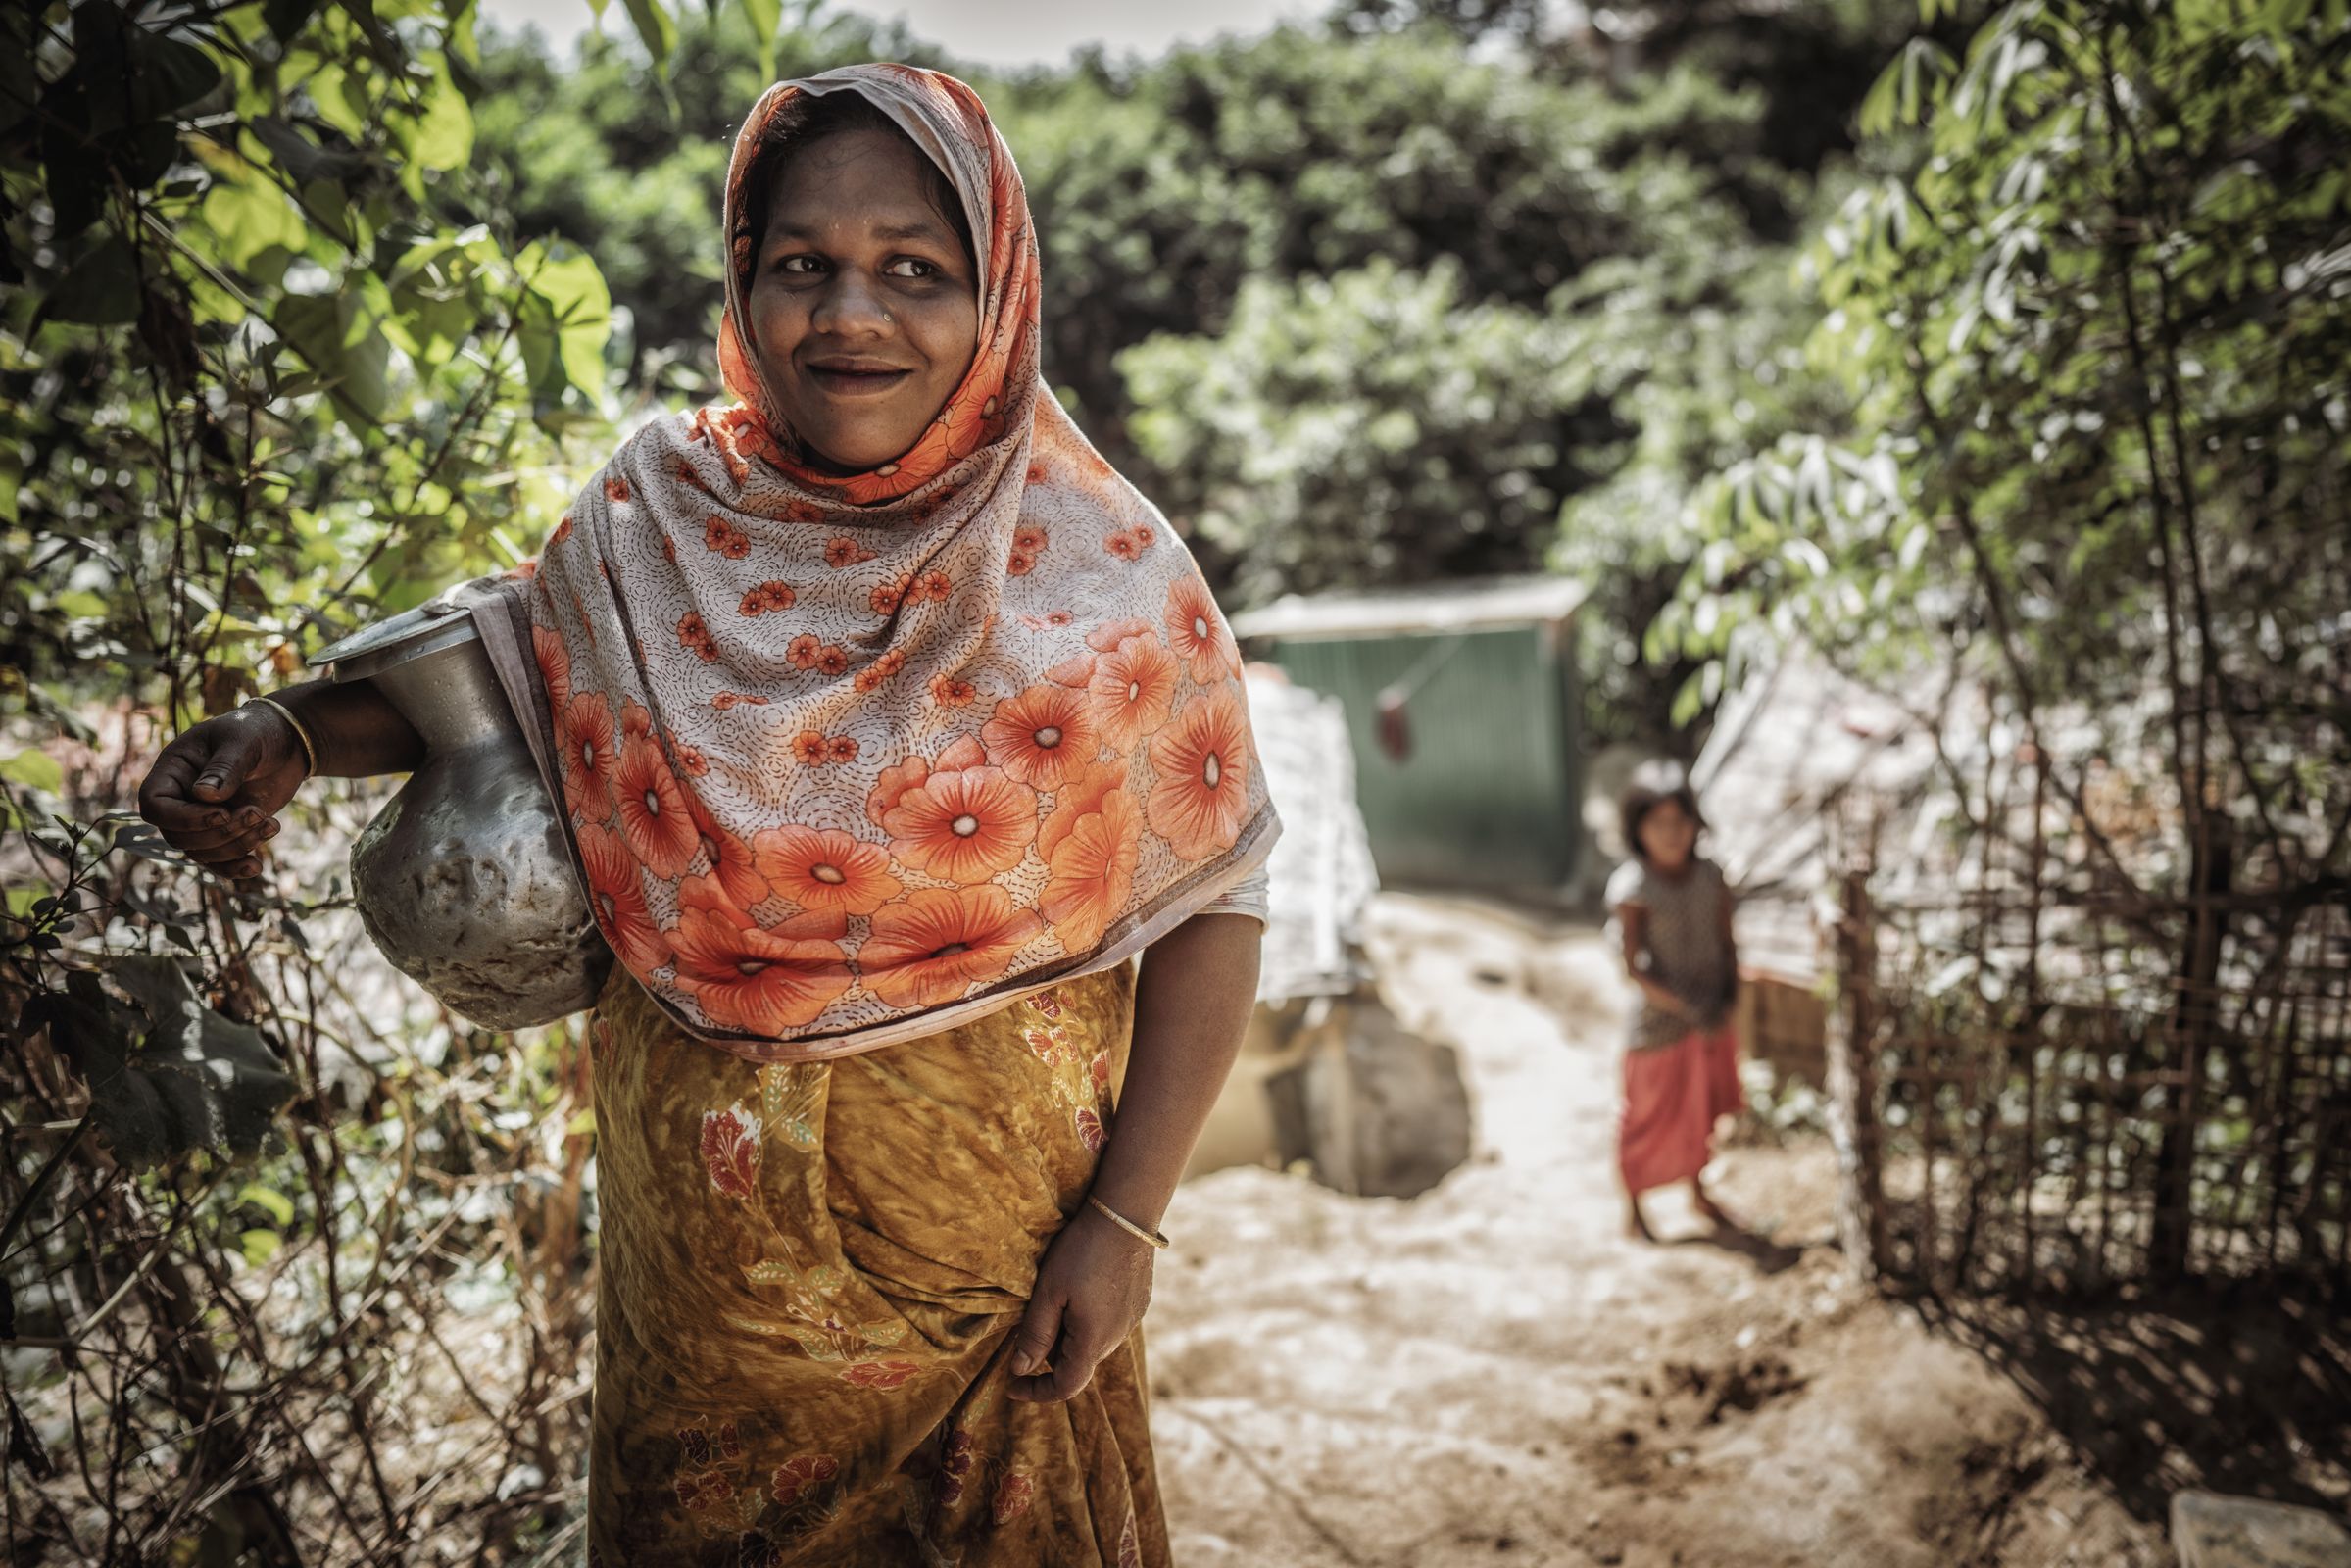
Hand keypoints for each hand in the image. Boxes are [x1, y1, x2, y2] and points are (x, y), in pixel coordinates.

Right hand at [137, 705, 309, 878]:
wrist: (286, 741)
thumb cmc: (257, 731)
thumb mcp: (242, 741)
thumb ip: (225, 767)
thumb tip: (203, 796)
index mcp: (172, 770)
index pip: (155, 806)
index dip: (183, 818)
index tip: (223, 813)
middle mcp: (180, 798)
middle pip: (178, 836)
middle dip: (220, 833)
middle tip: (257, 813)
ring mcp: (201, 817)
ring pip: (200, 852)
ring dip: (236, 846)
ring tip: (271, 824)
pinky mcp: (224, 831)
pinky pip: (218, 861)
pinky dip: (235, 868)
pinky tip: (256, 866)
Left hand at [1006, 1204, 1155, 1403]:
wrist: (1127, 1215)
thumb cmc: (1082, 1251)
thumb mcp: (1049, 1291)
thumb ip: (1035, 1334)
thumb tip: (1020, 1370)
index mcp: (1092, 1341)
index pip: (1064, 1387)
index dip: (1035, 1392)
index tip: (1011, 1385)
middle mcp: (1116, 1338)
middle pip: (1076, 1364)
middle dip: (1048, 1356)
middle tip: (1027, 1325)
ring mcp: (1131, 1321)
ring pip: (1092, 1343)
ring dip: (1069, 1336)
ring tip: (1055, 1298)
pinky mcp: (1139, 1304)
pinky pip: (1107, 1325)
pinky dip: (1087, 1320)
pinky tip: (1080, 1287)